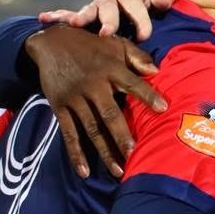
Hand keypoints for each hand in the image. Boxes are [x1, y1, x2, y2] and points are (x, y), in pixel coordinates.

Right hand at [24, 26, 167, 177]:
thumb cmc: (92, 45)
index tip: (163, 108)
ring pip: (91, 128)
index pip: (132, 83)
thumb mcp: (115, 44)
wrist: (51, 42)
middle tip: (134, 154)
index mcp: (110, 69)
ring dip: (104, 150)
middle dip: (122, 135)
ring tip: (118, 170)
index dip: (147, 95)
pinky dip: (76, 153)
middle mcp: (92, 85)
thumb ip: (137, 57)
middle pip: (109, 113)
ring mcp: (74, 97)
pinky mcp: (60, 107)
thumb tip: (157, 71)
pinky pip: (69, 133)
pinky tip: (84, 171)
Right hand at [39, 0, 176, 38]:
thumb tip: (159, 0)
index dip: (140, 19)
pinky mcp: (87, 17)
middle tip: (107, 33)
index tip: (145, 36)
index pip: (134, 3)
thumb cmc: (154, 2)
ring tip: (76, 24)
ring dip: (81, 17)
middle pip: (107, 6)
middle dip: (108, 19)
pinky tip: (44, 18)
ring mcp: (96, 6)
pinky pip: (69, 15)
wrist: (144, 3)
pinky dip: (57, 16)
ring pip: (88, 11)